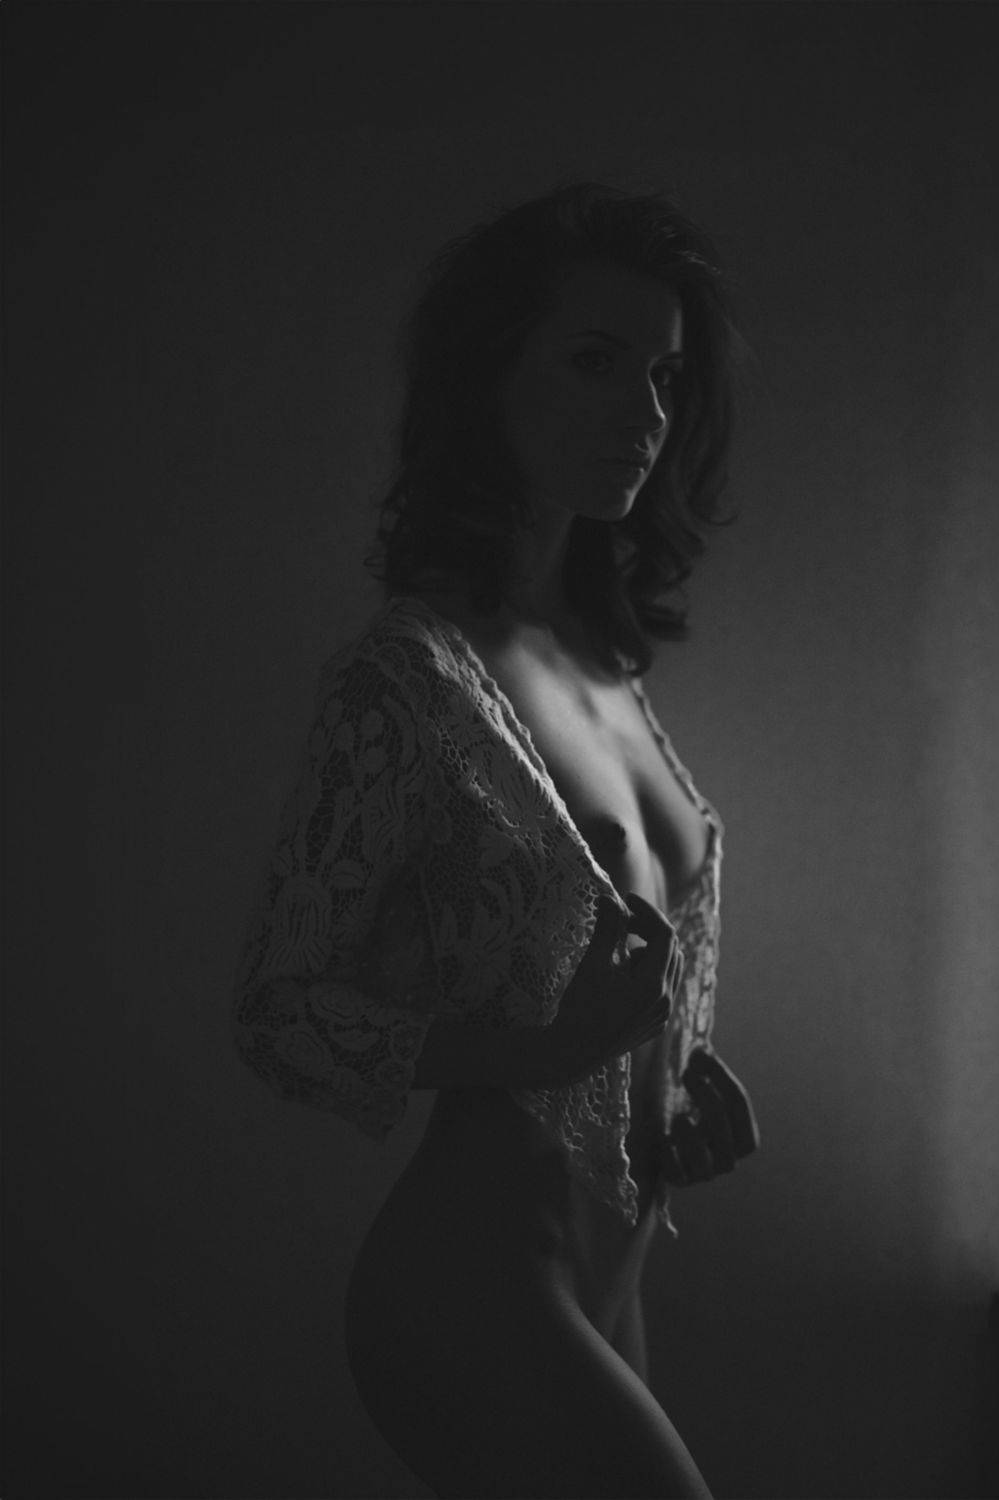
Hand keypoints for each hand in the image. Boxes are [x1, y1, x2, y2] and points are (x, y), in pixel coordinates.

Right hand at [555, 892, 684, 1076]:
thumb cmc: (580, 1007)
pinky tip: (622, 975)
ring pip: (670, 968)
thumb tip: (609, 898)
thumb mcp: (593, 963)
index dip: (648, 911)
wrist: (572, 1052)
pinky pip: (664, 987)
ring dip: (650, 951)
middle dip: (649, 929)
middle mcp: (665, 1001)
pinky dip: (649, 971)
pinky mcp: (655, 1024)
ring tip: (619, 954)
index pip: (666, 935)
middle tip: (622, 921)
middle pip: (672, 949)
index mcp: (653, 986)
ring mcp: (662, 1015)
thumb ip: (606, 928)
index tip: (626, 900)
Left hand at [657, 1048, 758, 1186]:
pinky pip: (678, 1178)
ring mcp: (703, 1173)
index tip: (701, 1056)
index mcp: (739, 1133)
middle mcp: (726, 1158)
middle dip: (711, 1103)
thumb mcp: (695, 1080)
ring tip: (679, 1116)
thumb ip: (703, 1065)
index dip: (724, 1081)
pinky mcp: (678, 1179)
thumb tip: (699, 1050)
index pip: (740, 1109)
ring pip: (708, 1169)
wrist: (659, 1128)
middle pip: (729, 1138)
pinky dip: (672, 1159)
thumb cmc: (683, 1101)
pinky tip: (664, 1139)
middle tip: (687, 1075)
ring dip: (694, 1140)